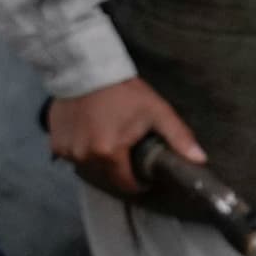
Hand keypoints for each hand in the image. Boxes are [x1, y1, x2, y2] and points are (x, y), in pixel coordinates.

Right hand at [49, 77, 202, 200]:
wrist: (86, 71)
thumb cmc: (125, 92)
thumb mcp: (157, 112)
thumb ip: (179, 138)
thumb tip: (200, 160)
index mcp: (109, 153)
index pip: (125, 184)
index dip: (138, 183)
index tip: (145, 176)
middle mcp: (84, 157)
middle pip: (107, 176)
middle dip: (120, 169)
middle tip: (130, 150)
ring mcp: (66, 151)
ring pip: (89, 167)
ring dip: (100, 160)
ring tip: (111, 138)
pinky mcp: (55, 143)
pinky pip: (73, 156)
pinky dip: (83, 150)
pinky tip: (92, 133)